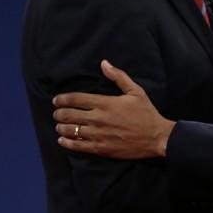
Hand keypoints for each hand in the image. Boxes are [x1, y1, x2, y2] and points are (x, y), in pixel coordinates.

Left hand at [53, 60, 174, 158]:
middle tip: (56, 113)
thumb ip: (118, 77)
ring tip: (59, 126)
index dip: (63, 99)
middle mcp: (99, 118)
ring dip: (61, 127)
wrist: (156, 137)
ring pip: (71, 131)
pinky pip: (78, 146)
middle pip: (69, 115)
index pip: (76, 99)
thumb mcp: (136, 91)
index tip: (56, 100)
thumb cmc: (146, 113)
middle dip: (59, 113)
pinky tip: (62, 140)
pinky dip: (67, 143)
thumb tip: (104, 63)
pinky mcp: (101, 148)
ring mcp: (98, 134)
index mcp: (106, 103)